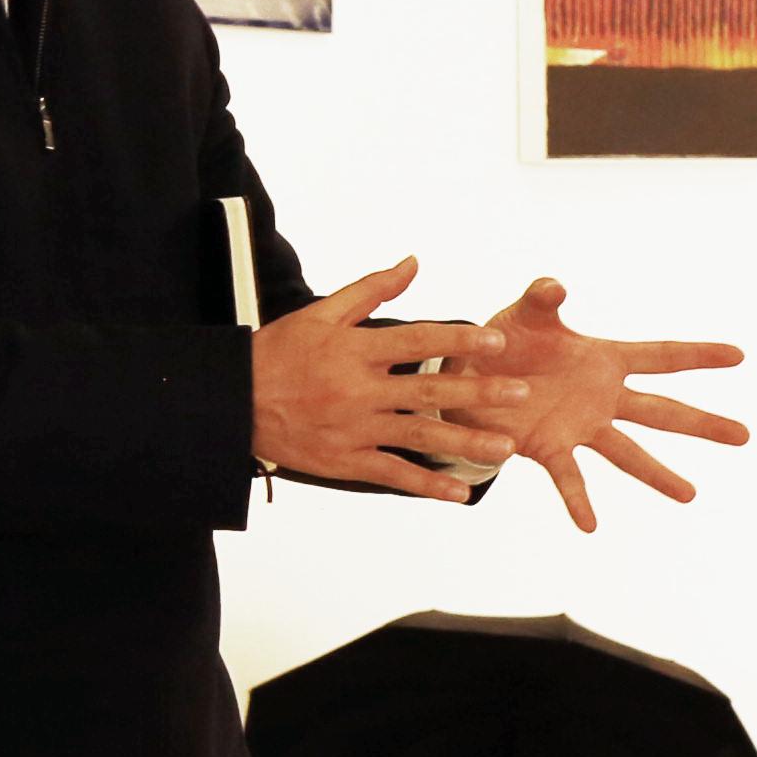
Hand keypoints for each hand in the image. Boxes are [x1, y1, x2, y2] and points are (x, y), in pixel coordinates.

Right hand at [255, 258, 510, 497]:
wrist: (234, 401)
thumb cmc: (280, 352)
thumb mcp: (322, 313)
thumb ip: (372, 290)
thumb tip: (414, 263)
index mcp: (357, 349)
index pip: (420, 341)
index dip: (460, 340)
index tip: (497, 341)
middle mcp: (360, 390)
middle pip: (430, 391)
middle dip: (479, 392)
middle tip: (521, 394)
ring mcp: (355, 429)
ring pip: (420, 436)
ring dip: (466, 442)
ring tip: (506, 446)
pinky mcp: (346, 461)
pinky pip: (394, 474)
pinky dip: (428, 485)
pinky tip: (460, 492)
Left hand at [462, 277, 749, 532]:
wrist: (468, 377)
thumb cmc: (505, 340)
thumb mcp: (525, 314)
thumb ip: (541, 297)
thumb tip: (555, 285)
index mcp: (605, 360)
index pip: (662, 356)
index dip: (700, 354)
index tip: (739, 355)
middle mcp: (603, 398)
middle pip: (662, 411)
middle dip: (702, 423)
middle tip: (744, 435)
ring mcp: (581, 427)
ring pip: (627, 452)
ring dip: (658, 474)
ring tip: (689, 495)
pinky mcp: (550, 448)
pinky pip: (568, 477)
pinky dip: (578, 501)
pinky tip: (589, 526)